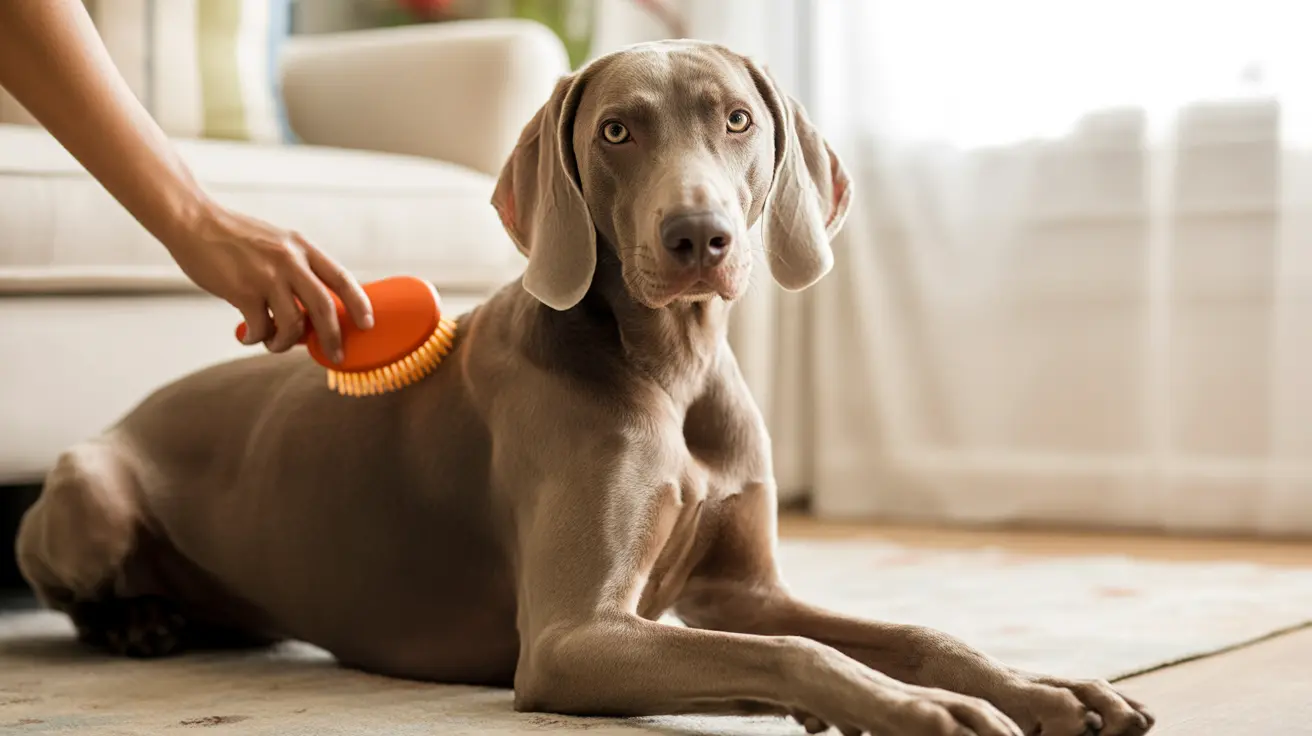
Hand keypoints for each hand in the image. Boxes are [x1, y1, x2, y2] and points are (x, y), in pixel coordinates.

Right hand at [167, 202, 372, 362]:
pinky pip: (261, 327)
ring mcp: (267, 275)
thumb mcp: (276, 243)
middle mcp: (290, 260)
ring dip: (285, 342)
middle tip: (335, 355)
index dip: (359, 303)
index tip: (368, 324)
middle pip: (325, 307)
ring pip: (293, 323)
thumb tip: (311, 313)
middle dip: (333, 337)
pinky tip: (249, 336)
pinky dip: (257, 338)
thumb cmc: (235, 238)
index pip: (342, 278)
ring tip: (273, 343)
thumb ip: (296, 270)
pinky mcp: (242, 290)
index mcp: (302, 247)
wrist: (194, 222)